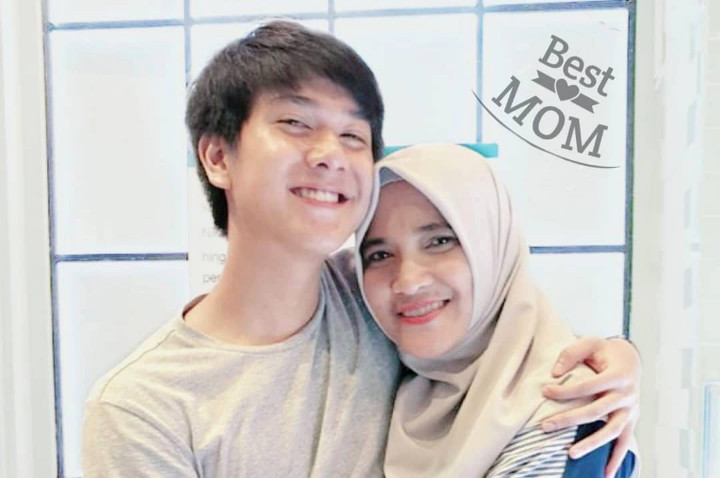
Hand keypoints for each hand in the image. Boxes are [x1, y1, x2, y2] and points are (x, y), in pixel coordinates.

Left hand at [540, 336, 639, 477]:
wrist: (631, 359)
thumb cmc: (606, 352)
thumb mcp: (590, 343)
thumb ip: (571, 354)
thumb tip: (554, 373)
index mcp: (618, 375)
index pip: (588, 387)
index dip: (566, 391)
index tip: (544, 392)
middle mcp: (628, 395)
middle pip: (596, 411)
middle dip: (569, 419)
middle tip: (545, 426)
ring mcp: (631, 410)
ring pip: (611, 431)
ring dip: (591, 444)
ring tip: (570, 454)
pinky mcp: (631, 420)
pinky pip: (624, 442)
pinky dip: (616, 459)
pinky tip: (605, 473)